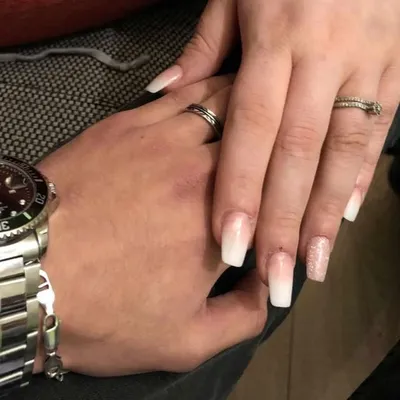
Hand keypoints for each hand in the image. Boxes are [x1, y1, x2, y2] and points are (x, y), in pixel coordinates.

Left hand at [34, 75, 267, 376]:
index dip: (291, 187)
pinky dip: (205, 87)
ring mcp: (162, 141)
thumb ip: (243, 317)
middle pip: (257, 135)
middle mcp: (200, 174)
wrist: (27, 274)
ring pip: (223, 101)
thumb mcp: (184, 341)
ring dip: (247, 102)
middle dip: (277, 134)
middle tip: (285, 133)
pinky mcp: (126, 125)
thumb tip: (270, 287)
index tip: (293, 187)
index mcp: (222, 226)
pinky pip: (180, 93)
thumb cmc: (103, 312)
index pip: (278, 194)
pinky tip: (213, 92)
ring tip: (259, 106)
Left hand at [147, 0, 399, 306]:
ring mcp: (366, 62)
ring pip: (343, 152)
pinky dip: (362, 177)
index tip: (232, 245)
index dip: (242, 192)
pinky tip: (346, 217)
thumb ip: (204, 47)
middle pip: (298, 154)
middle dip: (286, 222)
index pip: (252, 132)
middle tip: (275, 278)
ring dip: (326, 215)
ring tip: (312, 265)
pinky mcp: (397, 65)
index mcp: (276, 40)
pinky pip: (378, 129)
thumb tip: (167, 90)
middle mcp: (322, 56)